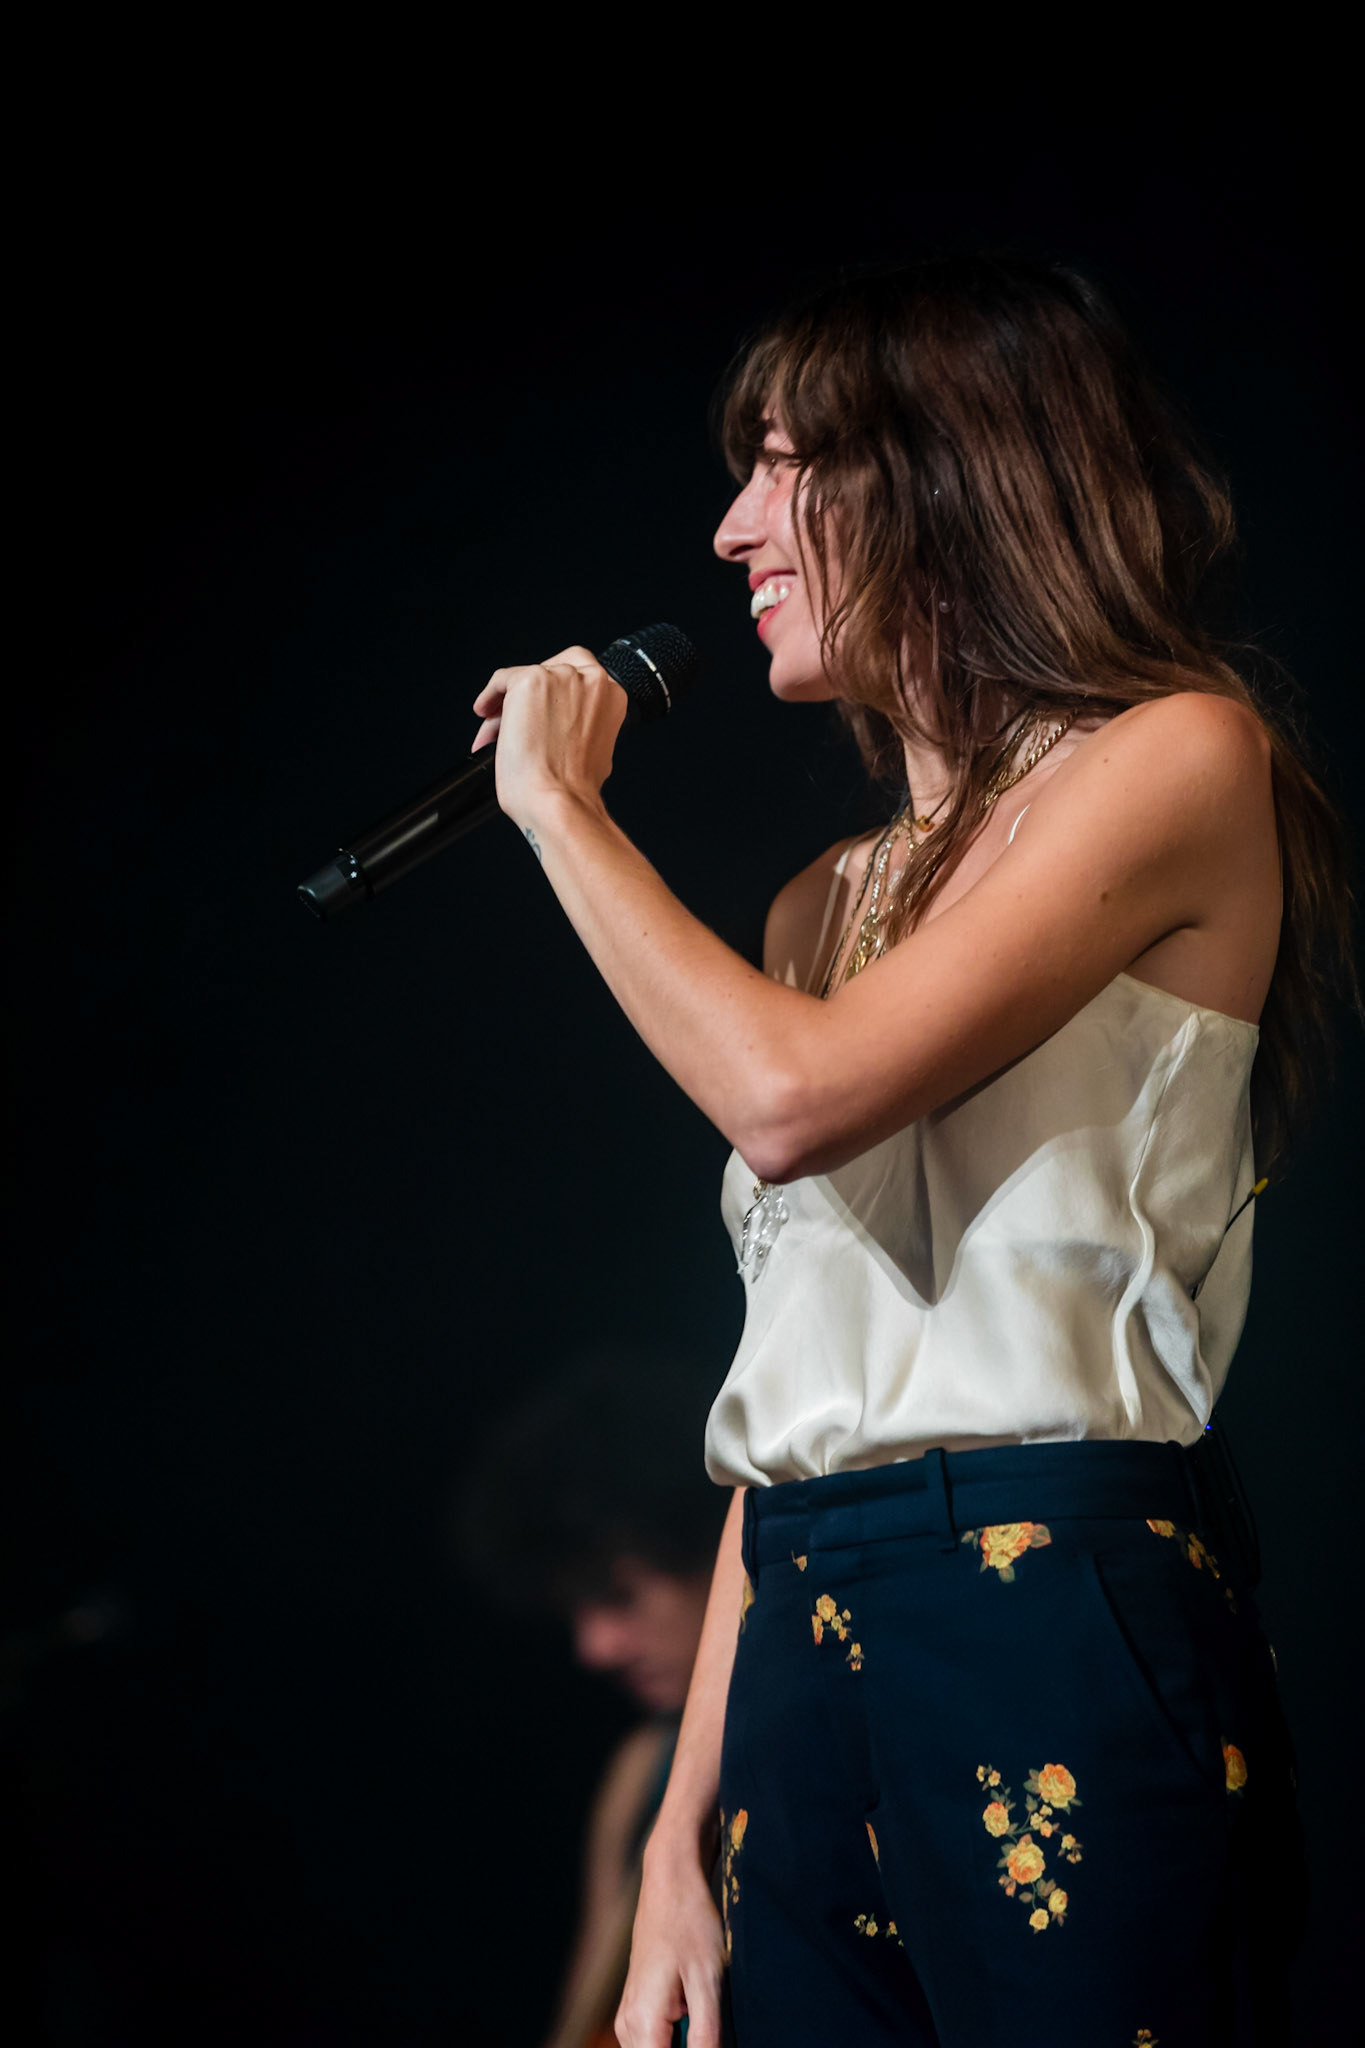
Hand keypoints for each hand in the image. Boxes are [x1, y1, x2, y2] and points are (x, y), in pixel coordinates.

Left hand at [471, 644, 626, 831]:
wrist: (559, 800)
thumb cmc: (574, 786)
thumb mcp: (595, 748)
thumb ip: (583, 723)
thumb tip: (555, 720)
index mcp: (612, 695)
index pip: (581, 672)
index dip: (557, 690)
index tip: (542, 707)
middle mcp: (591, 679)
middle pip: (552, 668)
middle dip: (533, 693)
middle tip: (517, 715)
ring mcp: (561, 677)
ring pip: (525, 677)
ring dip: (509, 703)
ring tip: (496, 731)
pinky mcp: (531, 680)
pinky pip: (502, 679)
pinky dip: (490, 696)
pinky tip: (485, 713)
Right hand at [615, 1840, 725, 2047]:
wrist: (671, 1881)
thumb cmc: (690, 1924)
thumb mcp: (708, 1983)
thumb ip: (706, 2037)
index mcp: (642, 2023)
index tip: (709, 2039)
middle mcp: (627, 2026)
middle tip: (708, 2019)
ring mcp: (628, 2017)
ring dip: (685, 2044)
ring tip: (702, 2009)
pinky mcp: (636, 2009)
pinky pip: (656, 2041)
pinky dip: (679, 2036)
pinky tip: (695, 2008)